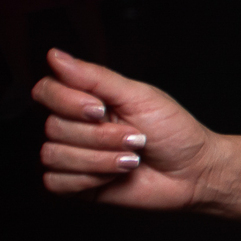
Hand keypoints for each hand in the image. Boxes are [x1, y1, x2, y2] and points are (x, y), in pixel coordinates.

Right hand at [34, 48, 226, 207]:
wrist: (193, 171)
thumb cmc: (173, 130)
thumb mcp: (137, 95)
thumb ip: (94, 77)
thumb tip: (55, 56)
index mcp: (87, 100)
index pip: (47, 91)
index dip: (67, 102)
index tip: (100, 108)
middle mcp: (76, 126)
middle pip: (53, 127)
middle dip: (101, 136)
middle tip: (135, 137)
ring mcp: (74, 156)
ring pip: (54, 155)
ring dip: (99, 158)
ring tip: (132, 158)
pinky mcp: (77, 185)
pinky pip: (56, 182)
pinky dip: (90, 178)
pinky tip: (115, 175)